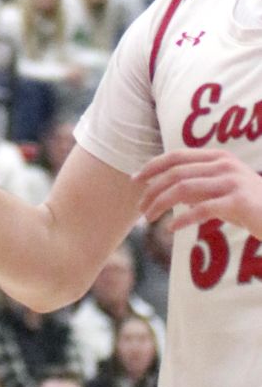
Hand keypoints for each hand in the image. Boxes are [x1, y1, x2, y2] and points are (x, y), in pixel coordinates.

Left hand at [136, 150, 261, 232]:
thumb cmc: (253, 207)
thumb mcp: (226, 191)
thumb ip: (203, 186)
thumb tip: (175, 191)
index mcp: (219, 157)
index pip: (177, 156)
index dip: (153, 166)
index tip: (136, 179)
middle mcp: (224, 165)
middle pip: (176, 173)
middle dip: (153, 189)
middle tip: (140, 208)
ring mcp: (232, 182)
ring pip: (184, 189)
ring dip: (161, 203)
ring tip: (149, 218)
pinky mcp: (238, 202)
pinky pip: (202, 209)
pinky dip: (183, 219)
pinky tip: (171, 229)